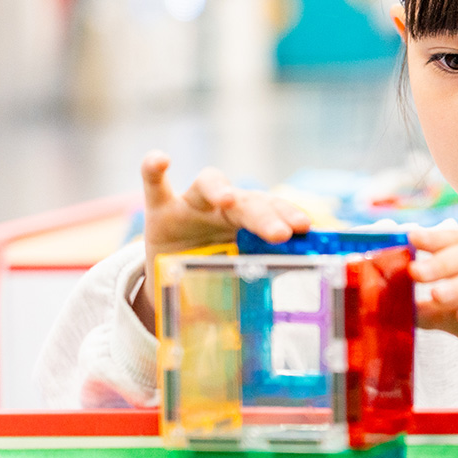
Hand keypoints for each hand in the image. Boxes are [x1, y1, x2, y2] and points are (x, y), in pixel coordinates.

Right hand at [133, 150, 310, 330]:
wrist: (171, 275)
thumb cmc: (213, 267)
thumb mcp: (237, 273)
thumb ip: (258, 277)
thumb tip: (289, 298)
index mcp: (247, 221)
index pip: (272, 210)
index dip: (288, 215)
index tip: (304, 227)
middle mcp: (223, 208)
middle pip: (246, 201)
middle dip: (264, 215)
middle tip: (280, 233)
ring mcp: (191, 205)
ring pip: (206, 184)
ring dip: (217, 188)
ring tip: (225, 200)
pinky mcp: (159, 210)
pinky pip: (154, 185)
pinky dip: (154, 169)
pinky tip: (161, 159)